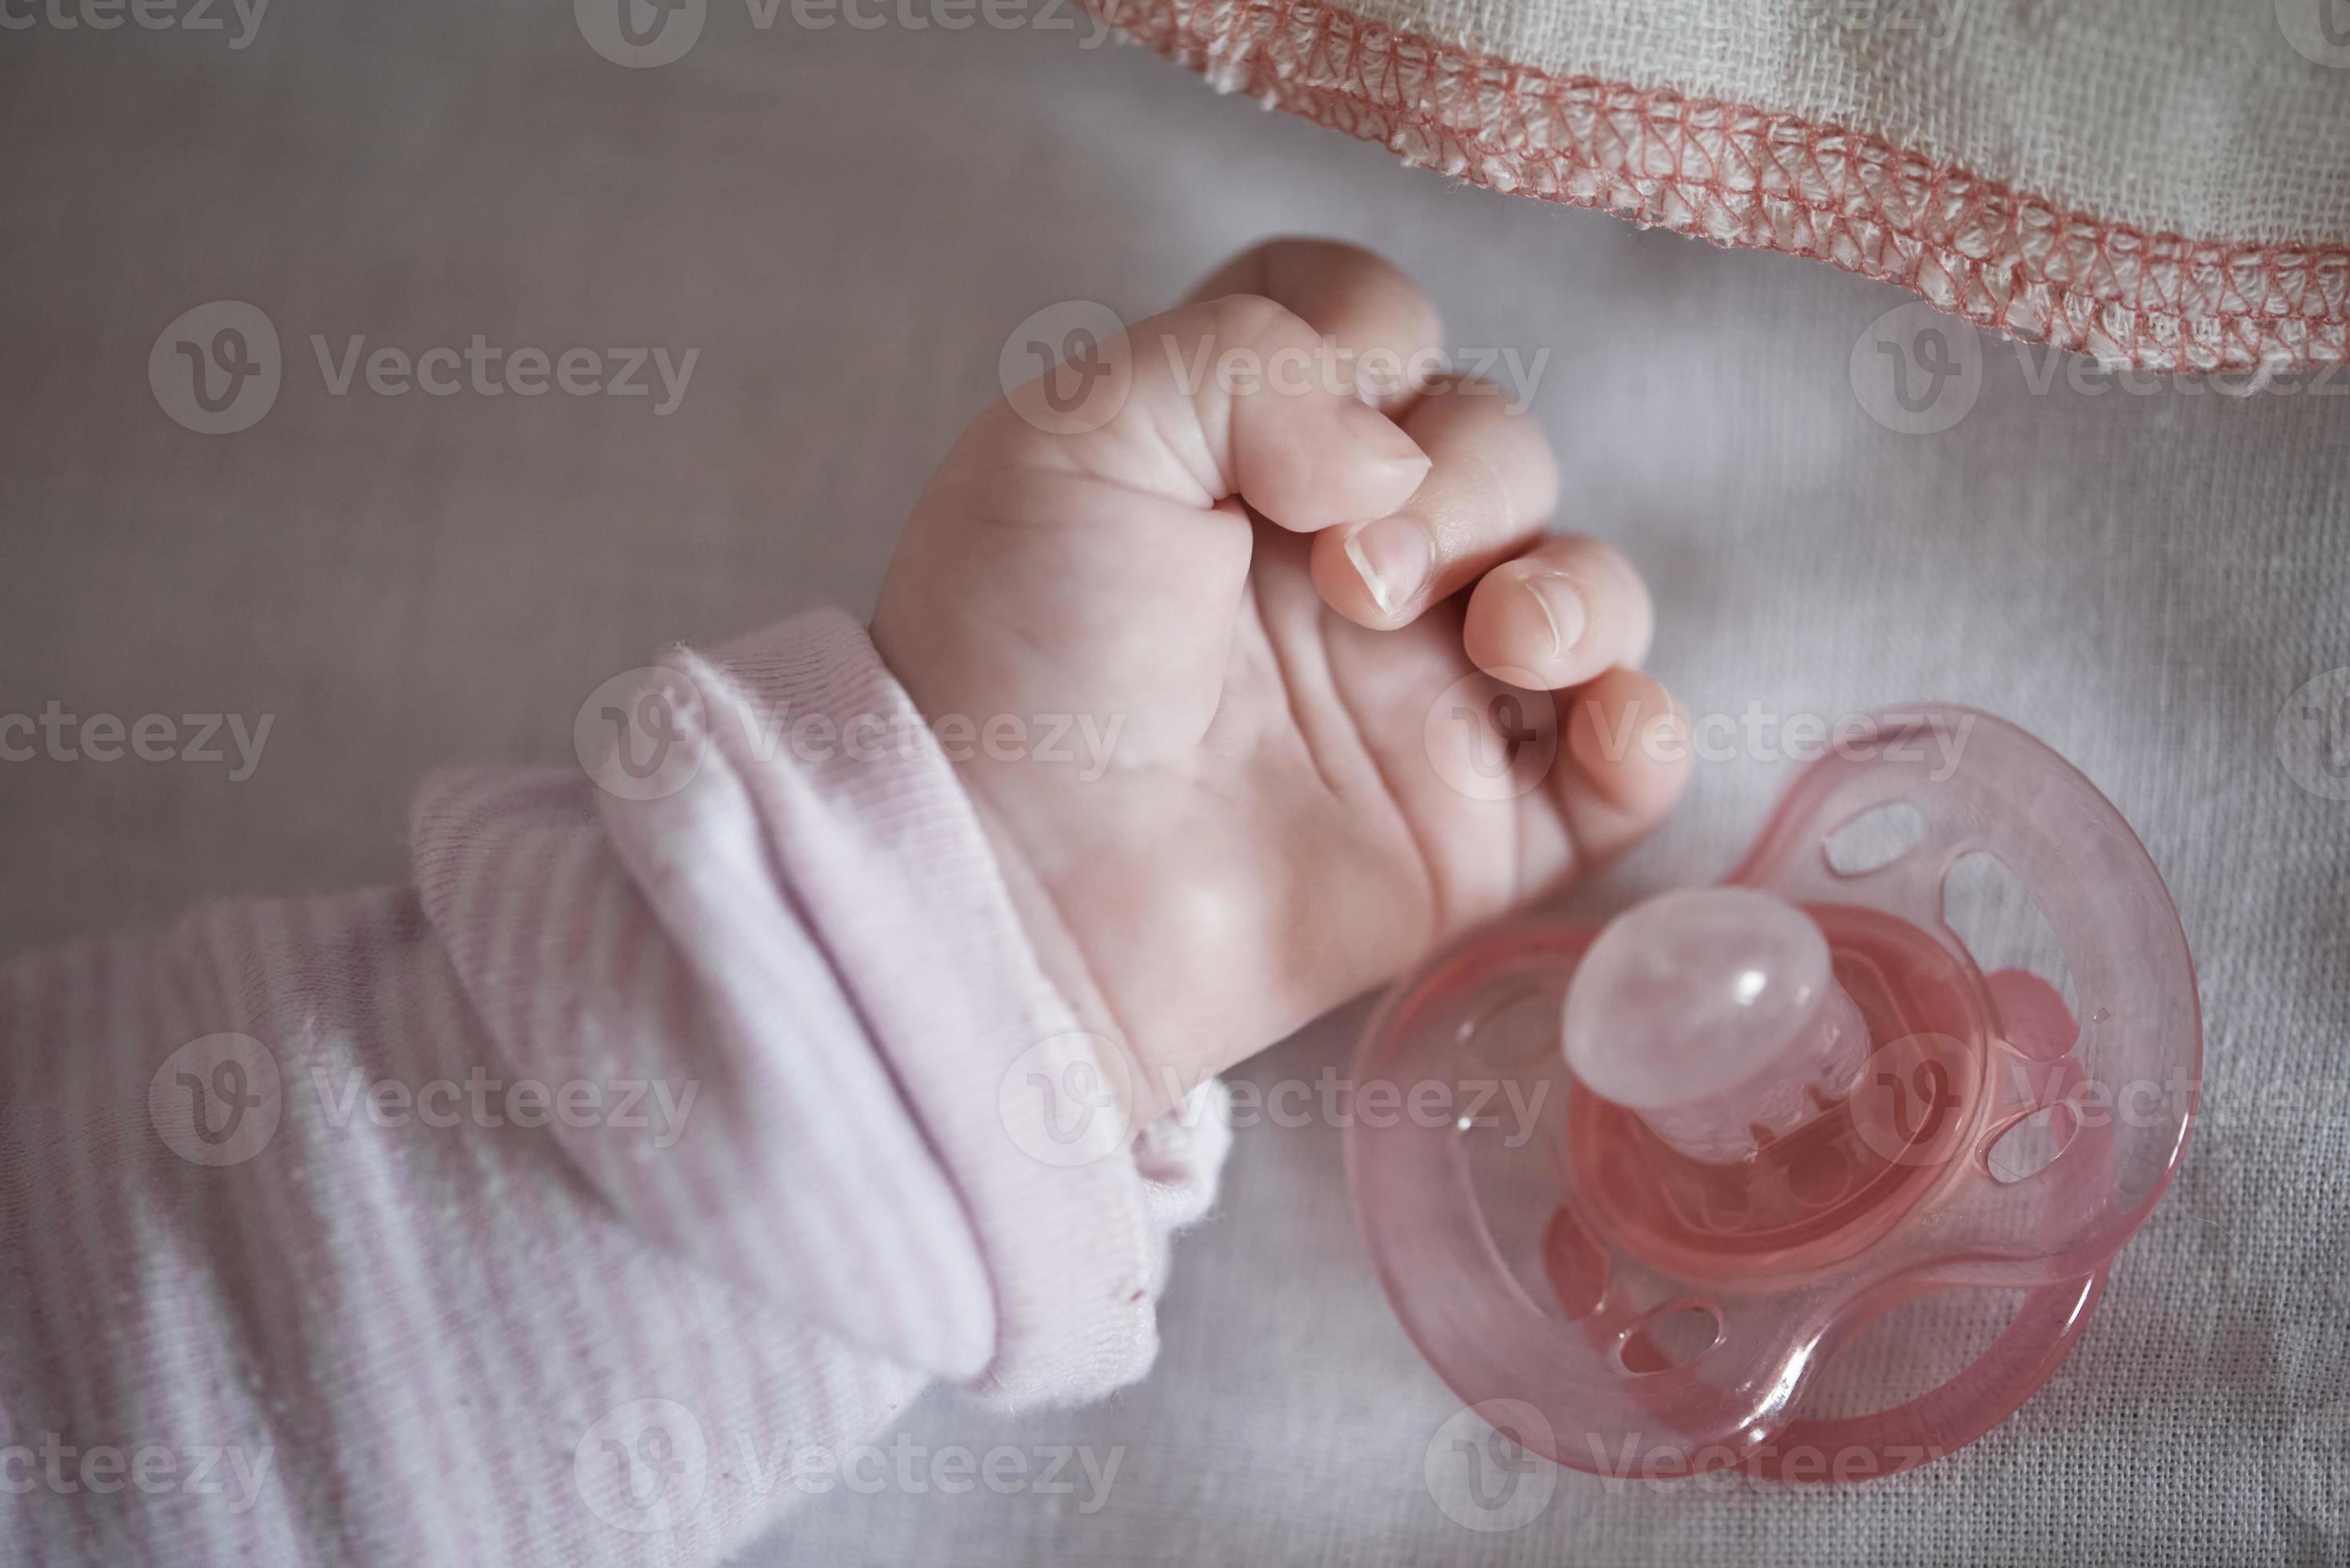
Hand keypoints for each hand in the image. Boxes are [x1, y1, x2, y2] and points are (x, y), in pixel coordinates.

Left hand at [872, 240, 1690, 1122]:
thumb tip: (1390, 454)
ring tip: (1500, 644)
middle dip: (1465, 483)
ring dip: (1576, 593)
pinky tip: (1600, 722)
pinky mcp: (1472, 833)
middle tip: (1357, 579)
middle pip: (1501, 448)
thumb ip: (1246, 355)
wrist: (1009, 878)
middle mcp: (1351, 561)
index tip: (1318, 427)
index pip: (1383, 330)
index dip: (1379, 341)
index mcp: (1253, 453)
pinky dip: (1645, 730)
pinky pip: (1620, 767)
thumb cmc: (1017, 647)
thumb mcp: (1075, 435)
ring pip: (1585, 591)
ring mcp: (1422, 698)